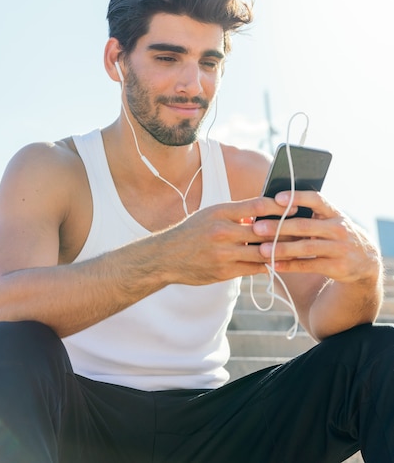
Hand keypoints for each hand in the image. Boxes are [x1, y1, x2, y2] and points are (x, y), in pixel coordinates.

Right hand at [158, 195, 298, 284]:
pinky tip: (282, 263)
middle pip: (264, 230)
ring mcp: (224, 253)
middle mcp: (223, 232)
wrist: (166, 257)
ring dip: (283, 250)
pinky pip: (254, 268)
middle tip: (308, 228)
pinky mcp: (224, 272)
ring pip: (262, 252)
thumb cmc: (191, 232)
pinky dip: (269, 265)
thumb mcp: (211, 215)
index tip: (297, 203)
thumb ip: (236, 214)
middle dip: (287, 229)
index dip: (279, 205)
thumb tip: (263, 211)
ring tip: (301, 247)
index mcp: (220, 213)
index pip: (257, 206)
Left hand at [252, 190, 380, 283]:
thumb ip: (308, 214)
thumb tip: (272, 206)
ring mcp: (338, 248)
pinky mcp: (336, 267)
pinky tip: (273, 265)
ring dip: (281, 248)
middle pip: (304, 226)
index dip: (297, 197)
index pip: (316, 200)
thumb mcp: (329, 220)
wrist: (365, 259)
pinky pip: (308, 265)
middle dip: (279, 226)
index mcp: (334, 212)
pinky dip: (289, 265)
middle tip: (257, 227)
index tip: (277, 198)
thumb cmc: (335, 233)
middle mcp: (338, 228)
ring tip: (261, 249)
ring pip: (305, 247)